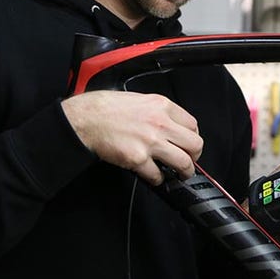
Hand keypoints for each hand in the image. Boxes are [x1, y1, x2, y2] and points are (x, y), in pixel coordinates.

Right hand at [61, 91, 202, 184]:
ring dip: (184, 172)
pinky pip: (158, 175)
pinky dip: (158, 179)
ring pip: (183, 162)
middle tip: (190, 162)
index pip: (193, 124)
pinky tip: (154, 176)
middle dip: (194, 157)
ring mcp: (150, 142)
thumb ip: (158, 111)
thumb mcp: (139, 99)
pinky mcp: (138, 158)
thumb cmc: (106, 108)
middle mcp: (160, 123)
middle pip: (194, 144)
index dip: (193, 138)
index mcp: (162, 106)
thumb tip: (170, 125)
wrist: (84, 119)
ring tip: (180, 174)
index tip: (189, 144)